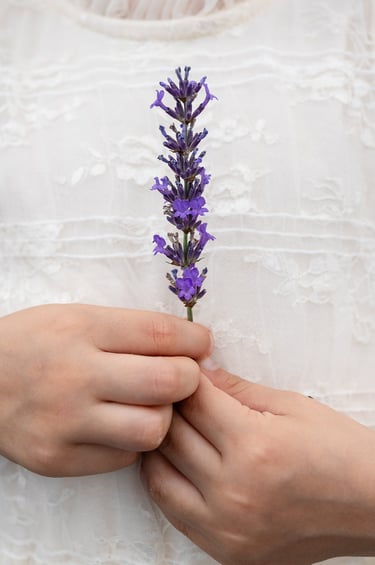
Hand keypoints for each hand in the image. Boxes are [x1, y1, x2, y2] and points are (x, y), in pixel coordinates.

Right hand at [0, 304, 210, 476]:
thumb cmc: (34, 342)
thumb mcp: (75, 316)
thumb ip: (129, 330)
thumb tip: (189, 345)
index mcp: (81, 329)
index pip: (160, 335)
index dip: (194, 341)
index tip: (202, 344)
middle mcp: (74, 375)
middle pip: (167, 383)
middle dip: (189, 379)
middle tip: (181, 376)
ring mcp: (64, 422)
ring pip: (152, 429)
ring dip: (162, 416)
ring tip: (148, 405)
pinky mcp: (57, 458)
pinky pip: (124, 458)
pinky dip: (132, 442)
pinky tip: (118, 425)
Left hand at [142, 368, 374, 564]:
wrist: (371, 505)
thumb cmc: (339, 452)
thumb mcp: (292, 406)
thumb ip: (237, 389)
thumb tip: (199, 372)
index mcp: (254, 447)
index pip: (193, 401)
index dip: (183, 379)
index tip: (182, 371)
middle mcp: (235, 492)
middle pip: (171, 435)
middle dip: (167, 407)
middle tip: (172, 394)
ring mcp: (228, 528)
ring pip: (159, 476)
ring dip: (158, 446)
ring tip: (168, 426)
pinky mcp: (227, 552)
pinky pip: (174, 513)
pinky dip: (166, 483)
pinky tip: (175, 462)